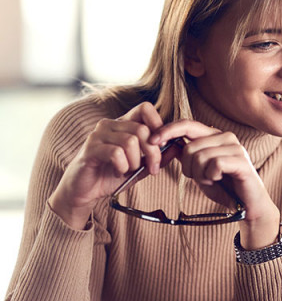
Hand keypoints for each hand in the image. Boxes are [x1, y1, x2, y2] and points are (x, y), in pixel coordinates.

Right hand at [49, 102, 167, 229]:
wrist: (84, 191)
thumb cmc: (111, 175)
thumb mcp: (140, 166)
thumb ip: (158, 157)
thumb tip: (178, 147)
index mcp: (122, 124)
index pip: (145, 108)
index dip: (158, 123)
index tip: (162, 145)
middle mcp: (110, 124)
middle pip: (142, 129)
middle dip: (152, 153)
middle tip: (152, 169)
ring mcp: (98, 135)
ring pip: (130, 141)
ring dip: (135, 162)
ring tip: (129, 171)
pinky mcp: (90, 148)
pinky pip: (116, 153)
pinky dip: (122, 166)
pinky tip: (117, 172)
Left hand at [151, 120, 280, 248]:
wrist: (246, 205)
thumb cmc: (223, 186)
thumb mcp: (198, 170)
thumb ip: (186, 155)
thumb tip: (165, 142)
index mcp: (214, 135)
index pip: (187, 124)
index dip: (168, 130)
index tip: (152, 141)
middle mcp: (226, 137)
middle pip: (190, 147)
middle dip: (188, 167)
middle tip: (200, 178)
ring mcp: (235, 147)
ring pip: (200, 157)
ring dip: (200, 175)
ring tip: (211, 180)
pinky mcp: (241, 160)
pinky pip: (214, 165)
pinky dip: (211, 177)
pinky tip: (219, 180)